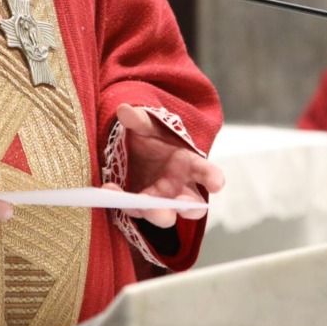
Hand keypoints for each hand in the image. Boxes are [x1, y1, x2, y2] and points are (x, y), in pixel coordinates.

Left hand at [111, 103, 224, 228]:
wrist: (130, 151)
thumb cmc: (150, 138)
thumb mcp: (146, 126)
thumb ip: (139, 119)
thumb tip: (124, 110)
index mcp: (189, 164)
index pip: (206, 172)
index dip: (213, 178)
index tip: (217, 184)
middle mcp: (179, 188)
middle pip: (190, 205)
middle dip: (184, 207)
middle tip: (178, 204)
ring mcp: (160, 200)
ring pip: (164, 215)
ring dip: (155, 212)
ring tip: (142, 202)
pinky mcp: (139, 207)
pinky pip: (132, 208)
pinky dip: (122, 201)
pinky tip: (110, 188)